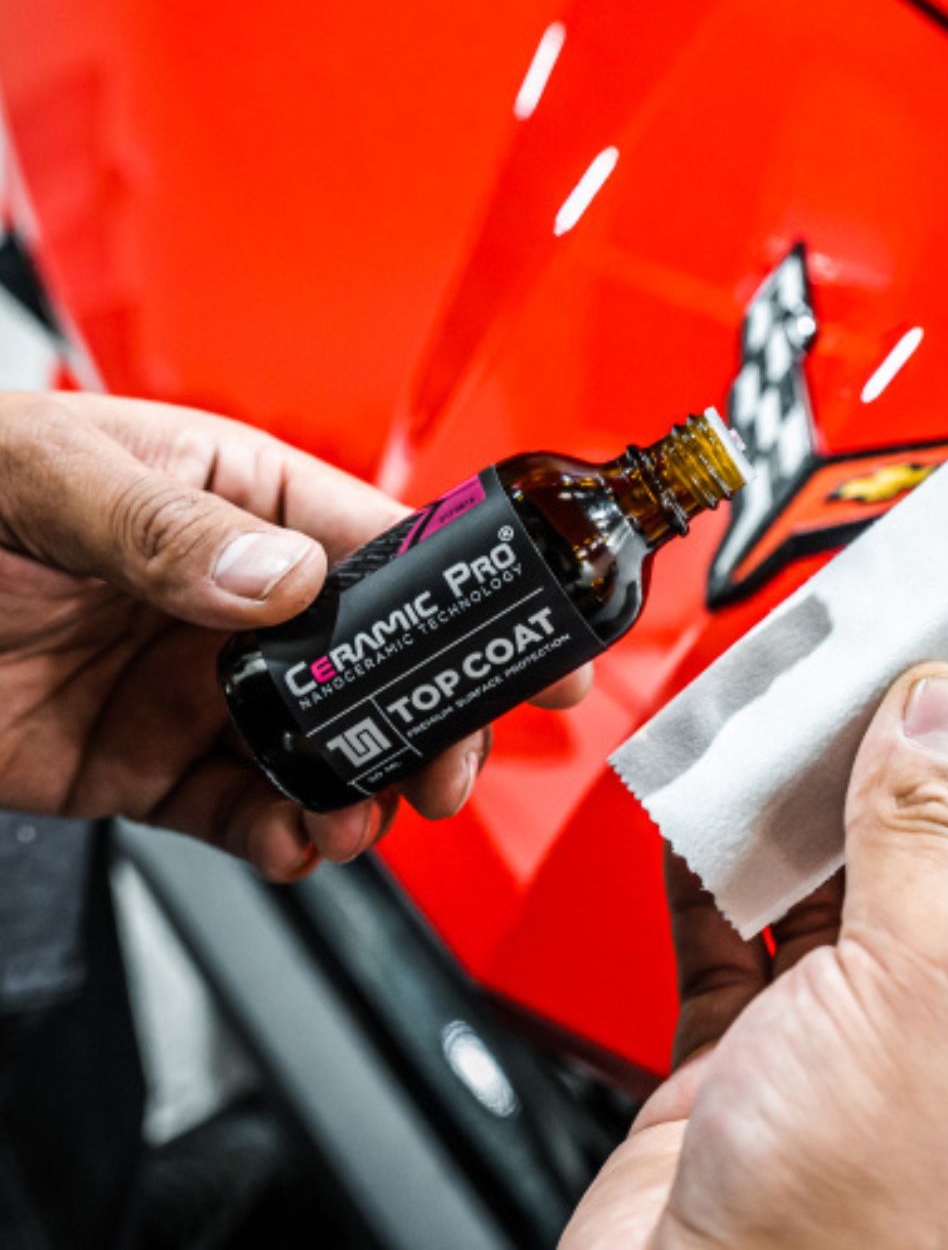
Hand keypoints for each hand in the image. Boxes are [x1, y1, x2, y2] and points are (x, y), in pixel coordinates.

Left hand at [0, 391, 589, 876]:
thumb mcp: (44, 481)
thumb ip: (163, 526)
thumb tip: (279, 580)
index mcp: (237, 499)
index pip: (379, 545)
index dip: (464, 596)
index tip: (525, 643)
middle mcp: (235, 598)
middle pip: (371, 663)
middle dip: (426, 717)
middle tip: (450, 764)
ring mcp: (197, 688)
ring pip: (322, 748)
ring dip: (361, 789)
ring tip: (362, 814)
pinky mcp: (152, 767)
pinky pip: (244, 811)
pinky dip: (286, 837)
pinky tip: (300, 841)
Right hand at [563, 663, 947, 1249]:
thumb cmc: (859, 1235)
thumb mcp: (923, 986)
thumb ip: (925, 833)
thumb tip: (942, 710)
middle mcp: (947, 1034)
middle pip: (933, 864)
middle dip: (887, 779)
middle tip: (845, 699)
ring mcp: (839, 1047)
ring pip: (822, 896)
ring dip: (789, 823)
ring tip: (763, 754)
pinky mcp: (743, 1062)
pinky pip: (726, 942)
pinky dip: (706, 880)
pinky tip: (694, 832)